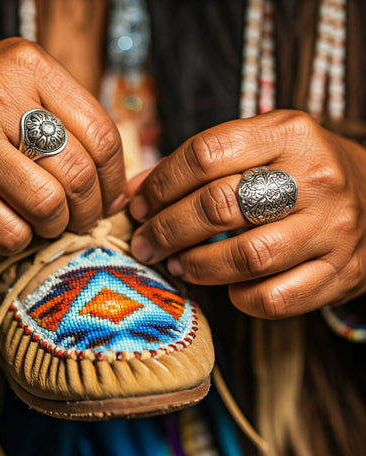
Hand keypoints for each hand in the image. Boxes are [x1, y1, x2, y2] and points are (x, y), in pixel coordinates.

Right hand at [0, 38, 125, 253]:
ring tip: (50, 221)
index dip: (114, 179)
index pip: (101, 135)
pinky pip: (6, 233)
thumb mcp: (26, 85)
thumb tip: (117, 190)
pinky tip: (17, 226)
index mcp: (28, 67)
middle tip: (83, 216)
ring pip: (46, 206)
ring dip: (57, 226)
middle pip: (77, 175)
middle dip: (90, 210)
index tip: (110, 197)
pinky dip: (22, 239)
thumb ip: (73, 123)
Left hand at [128, 110, 365, 317]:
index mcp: (288, 133)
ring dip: (197, 266)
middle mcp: (315, 176)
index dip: (160, 185)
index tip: (139, 206)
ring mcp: (332, 227)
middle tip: (145, 244)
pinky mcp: (342, 272)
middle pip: (218, 206)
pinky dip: (240, 298)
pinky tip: (229, 288)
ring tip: (177, 265)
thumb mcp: (258, 149)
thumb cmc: (298, 173)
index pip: (205, 155)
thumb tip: (138, 192)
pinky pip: (274, 298)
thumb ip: (201, 166)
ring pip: (246, 256)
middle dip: (166, 230)